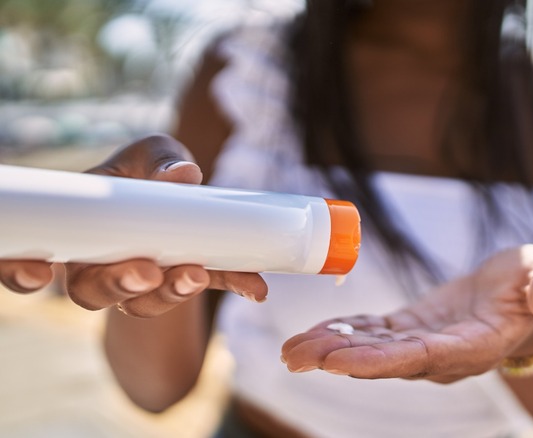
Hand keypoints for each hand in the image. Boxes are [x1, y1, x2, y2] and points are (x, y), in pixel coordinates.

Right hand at [0, 134, 267, 315]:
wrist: (182, 195)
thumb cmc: (147, 171)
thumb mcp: (149, 154)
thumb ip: (159, 158)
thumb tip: (184, 174)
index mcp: (74, 231)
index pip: (27, 258)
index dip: (20, 271)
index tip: (37, 271)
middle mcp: (99, 265)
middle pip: (90, 292)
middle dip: (116, 286)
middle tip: (144, 275)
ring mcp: (143, 280)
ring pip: (144, 302)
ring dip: (170, 293)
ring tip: (195, 275)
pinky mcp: (187, 282)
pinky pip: (204, 287)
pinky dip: (231, 284)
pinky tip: (255, 287)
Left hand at [281, 244, 532, 382]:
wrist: (526, 295)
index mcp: (474, 346)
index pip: (421, 357)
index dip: (379, 360)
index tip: (339, 361)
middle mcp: (444, 355)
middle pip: (385, 361)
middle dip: (339, 358)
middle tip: (294, 356)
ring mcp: (425, 344)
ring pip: (372, 350)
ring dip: (331, 348)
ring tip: (290, 349)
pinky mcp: (414, 328)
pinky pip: (374, 333)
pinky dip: (344, 331)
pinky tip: (312, 333)